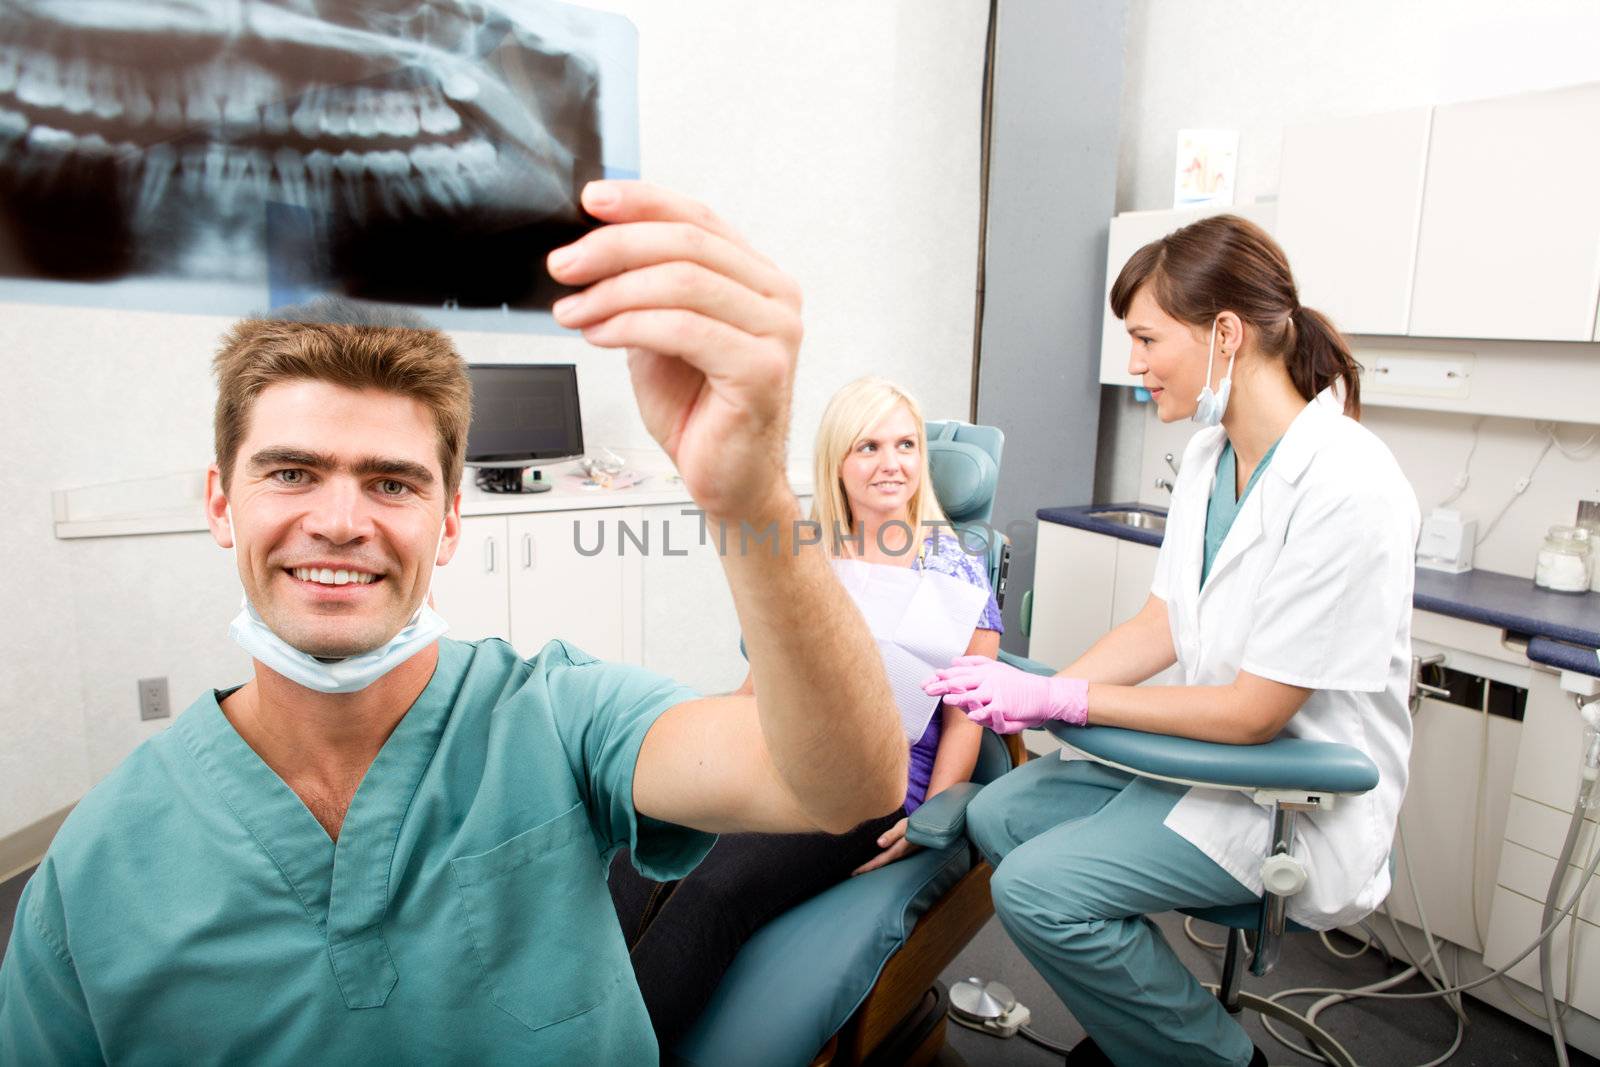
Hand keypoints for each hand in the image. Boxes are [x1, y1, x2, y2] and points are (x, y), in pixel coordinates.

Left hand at [549, 181, 804, 524]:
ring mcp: (776, 333)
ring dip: (613, 292)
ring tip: (573, 310)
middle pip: (686, 243)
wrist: (727, 480)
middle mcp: (776, 298)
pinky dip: (630, 326)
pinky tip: (599, 336)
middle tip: (564, 265)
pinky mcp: (762, 370)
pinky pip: (684, 329)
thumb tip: (589, 245)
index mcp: (757, 278)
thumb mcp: (659, 333)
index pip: (698, 217)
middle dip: (613, 248)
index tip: (591, 200)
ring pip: (683, 282)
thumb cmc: (699, 412)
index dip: (642, 201)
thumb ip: (642, 288)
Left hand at [851, 817, 918, 875]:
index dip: (865, 868)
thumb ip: (891, 835)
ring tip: (859, 869)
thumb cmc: (916, 824)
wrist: (931, 826)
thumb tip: (879, 843)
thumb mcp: (903, 827)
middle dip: (866, 870)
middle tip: (851, 874)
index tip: (853, 873)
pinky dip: (878, 861)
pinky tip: (873, 859)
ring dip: (871, 866)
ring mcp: (900, 854)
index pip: (877, 862)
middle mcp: (898, 855)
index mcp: (896, 851)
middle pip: (879, 865)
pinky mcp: (901, 850)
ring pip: (883, 862)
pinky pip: (887, 858)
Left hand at [922, 656, 1088, 733]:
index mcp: (984, 671)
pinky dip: (981, 713)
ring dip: (960, 698)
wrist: (1042, 693)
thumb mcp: (996, 668)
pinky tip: (971, 716)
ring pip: (974, 694)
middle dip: (943, 686)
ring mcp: (996, 691)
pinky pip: (991, 710)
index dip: (942, 677)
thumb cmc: (1018, 683)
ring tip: (946, 700)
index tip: (928, 680)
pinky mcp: (1006, 704)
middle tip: (927, 689)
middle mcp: (988, 679)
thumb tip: (953, 660)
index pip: (959, 672)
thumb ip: (974, 663)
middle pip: (962, 681)